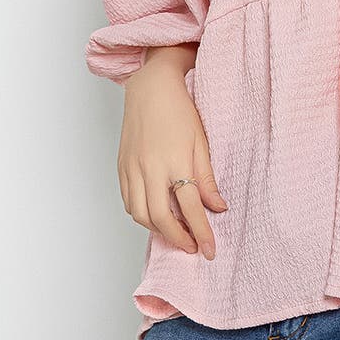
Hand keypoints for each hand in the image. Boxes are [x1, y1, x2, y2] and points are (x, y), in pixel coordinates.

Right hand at [118, 59, 226, 258]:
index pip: (191, 208)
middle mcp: (150, 168)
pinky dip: (142, 215)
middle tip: (193, 247)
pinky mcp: (121, 167)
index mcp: (175, 161)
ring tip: (177, 233)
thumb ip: (207, 177)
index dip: (201, 232)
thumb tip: (218, 207)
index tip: (210, 250)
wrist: (151, 88)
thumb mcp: (202, 142)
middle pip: (160, 218)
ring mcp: (132, 168)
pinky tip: (156, 215)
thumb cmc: (180, 111)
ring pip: (140, 214)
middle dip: (178, 239)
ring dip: (158, 230)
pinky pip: (128, 201)